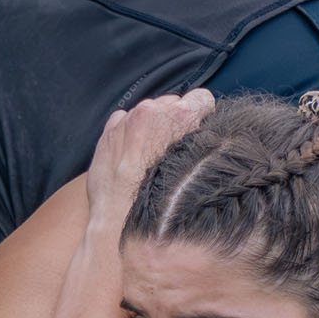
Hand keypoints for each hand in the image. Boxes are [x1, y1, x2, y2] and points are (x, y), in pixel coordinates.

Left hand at [85, 93, 214, 226]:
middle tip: (174, 150)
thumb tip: (208, 138)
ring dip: (152, 126)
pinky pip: (125, 119)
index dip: (202, 116)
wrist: (120, 219)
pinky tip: (133, 155)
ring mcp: (129, 119)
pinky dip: (129, 131)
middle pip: (173, 103)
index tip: (199, 131)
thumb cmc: (163, 201)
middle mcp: (154, 111)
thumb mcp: (199, 170)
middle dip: (175, 122)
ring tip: (151, 157)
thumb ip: (202, 142)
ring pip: (149, 110)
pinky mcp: (110, 130)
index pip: (202, 99)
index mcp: (181, 116)